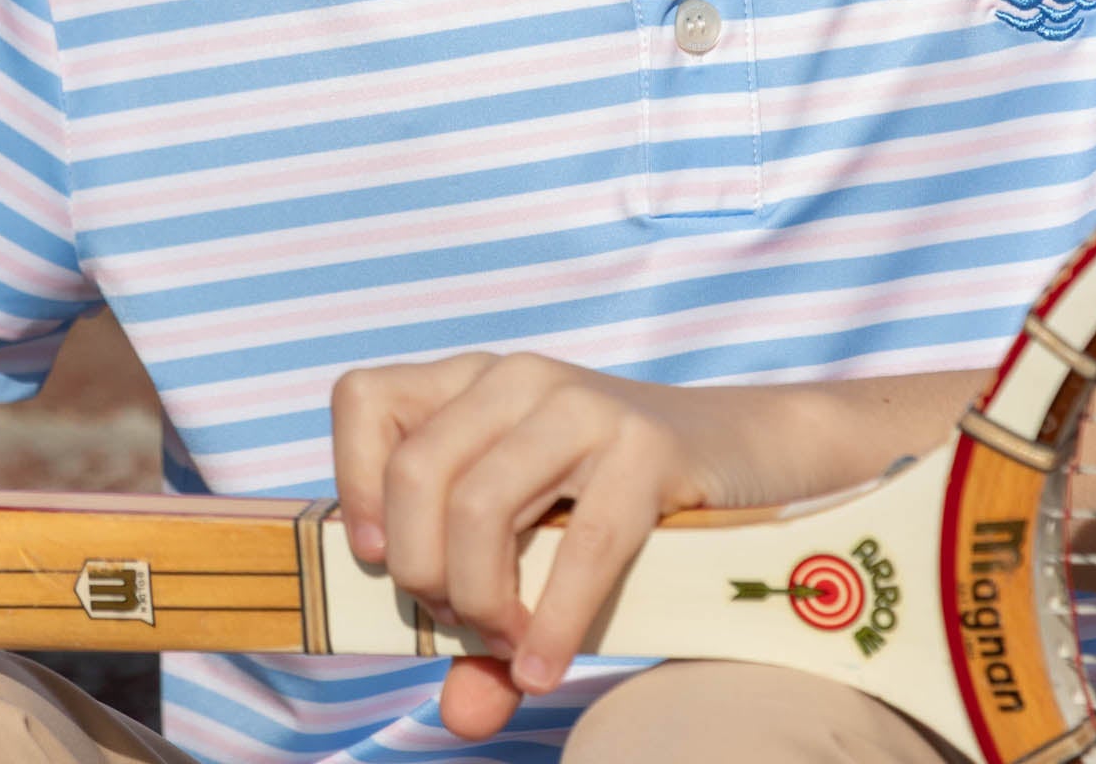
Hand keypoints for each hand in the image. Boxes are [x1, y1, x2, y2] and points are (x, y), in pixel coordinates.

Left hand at [333, 353, 771, 738]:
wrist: (740, 451)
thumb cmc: (611, 500)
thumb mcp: (530, 546)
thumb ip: (484, 625)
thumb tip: (465, 715)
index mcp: (473, 384)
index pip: (364, 398)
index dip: (355, 485)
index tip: (383, 559)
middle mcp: (519, 379)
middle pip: (415, 473)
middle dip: (425, 574)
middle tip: (467, 621)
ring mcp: (584, 402)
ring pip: (479, 505)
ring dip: (482, 599)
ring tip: (509, 642)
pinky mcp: (647, 444)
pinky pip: (579, 544)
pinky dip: (554, 623)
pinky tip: (546, 665)